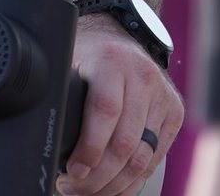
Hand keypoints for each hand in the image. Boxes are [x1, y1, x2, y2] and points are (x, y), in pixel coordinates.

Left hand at [61, 16, 182, 195]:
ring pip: (141, 157)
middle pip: (124, 142)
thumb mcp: (71, 63)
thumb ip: (64, 96)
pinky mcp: (174, 114)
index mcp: (113, 61)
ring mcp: (163, 96)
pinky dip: (132, 181)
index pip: (105, 110)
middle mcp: (143, 77)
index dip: (89, 147)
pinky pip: (154, 158)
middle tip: (73, 187)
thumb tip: (45, 141)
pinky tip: (113, 187)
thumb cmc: (90, 55)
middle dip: (97, 176)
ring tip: (89, 191)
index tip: (72, 171)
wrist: (122, 38)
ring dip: (113, 184)